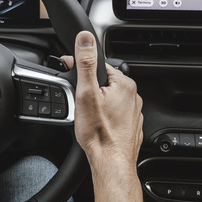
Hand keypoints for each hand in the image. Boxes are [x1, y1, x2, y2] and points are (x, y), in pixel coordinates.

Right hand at [62, 31, 143, 169]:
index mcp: (124, 84)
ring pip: (108, 100)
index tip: (68, 72)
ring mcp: (133, 113)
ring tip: (86, 117)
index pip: (99, 66)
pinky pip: (113, 115)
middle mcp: (133, 96)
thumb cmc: (100, 133)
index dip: (81, 68)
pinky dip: (103, 117)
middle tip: (78, 103)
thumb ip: (86, 63)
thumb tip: (86, 38)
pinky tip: (95, 126)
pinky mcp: (130, 126)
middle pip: (103, 83)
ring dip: (96, 104)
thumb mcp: (86, 92)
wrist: (110, 163)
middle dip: (88, 90)